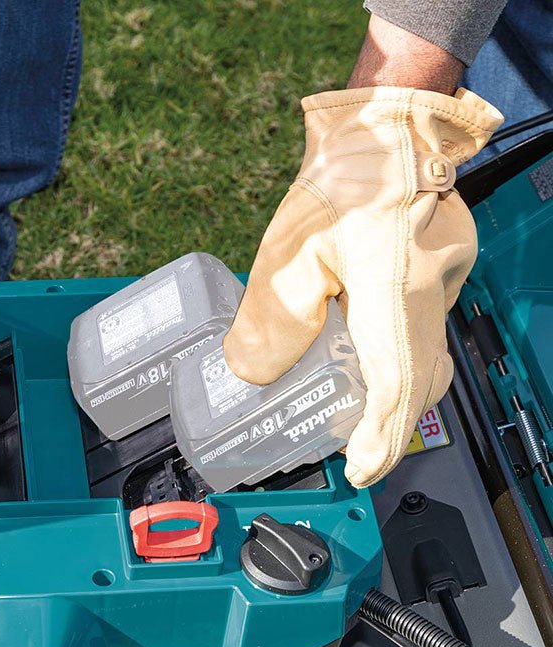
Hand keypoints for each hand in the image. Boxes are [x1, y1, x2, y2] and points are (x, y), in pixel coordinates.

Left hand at [222, 21, 501, 487]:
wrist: (384, 125)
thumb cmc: (340, 180)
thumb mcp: (288, 254)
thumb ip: (270, 319)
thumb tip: (252, 375)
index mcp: (398, 288)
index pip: (396, 382)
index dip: (379, 436)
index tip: (360, 469)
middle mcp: (433, 290)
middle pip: (419, 380)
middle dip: (387, 425)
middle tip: (356, 453)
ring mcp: (445, 279)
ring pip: (426, 356)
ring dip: (393, 394)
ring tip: (357, 420)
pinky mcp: (441, 271)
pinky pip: (424, 330)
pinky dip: (399, 358)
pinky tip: (367, 363)